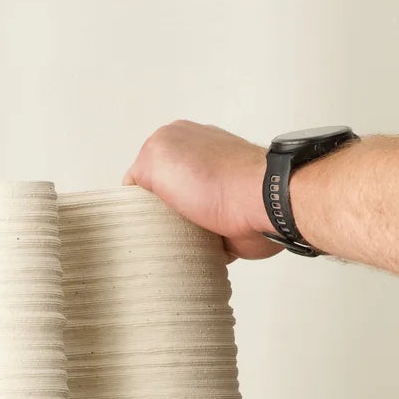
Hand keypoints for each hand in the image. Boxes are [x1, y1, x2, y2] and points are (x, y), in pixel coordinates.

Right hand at [122, 122, 282, 260]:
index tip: (136, 214)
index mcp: (178, 142)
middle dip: (156, 216)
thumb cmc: (211, 179)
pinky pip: (201, 241)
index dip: (137, 195)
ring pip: (180, 219)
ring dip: (175, 234)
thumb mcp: (155, 159)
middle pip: (161, 197)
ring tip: (169, 246)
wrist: (262, 204)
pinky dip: (195, 251)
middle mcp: (197, 163)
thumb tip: (140, 189)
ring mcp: (214, 192)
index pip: (143, 171)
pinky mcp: (227, 221)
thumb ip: (137, 170)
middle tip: (151, 233)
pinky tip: (187, 256)